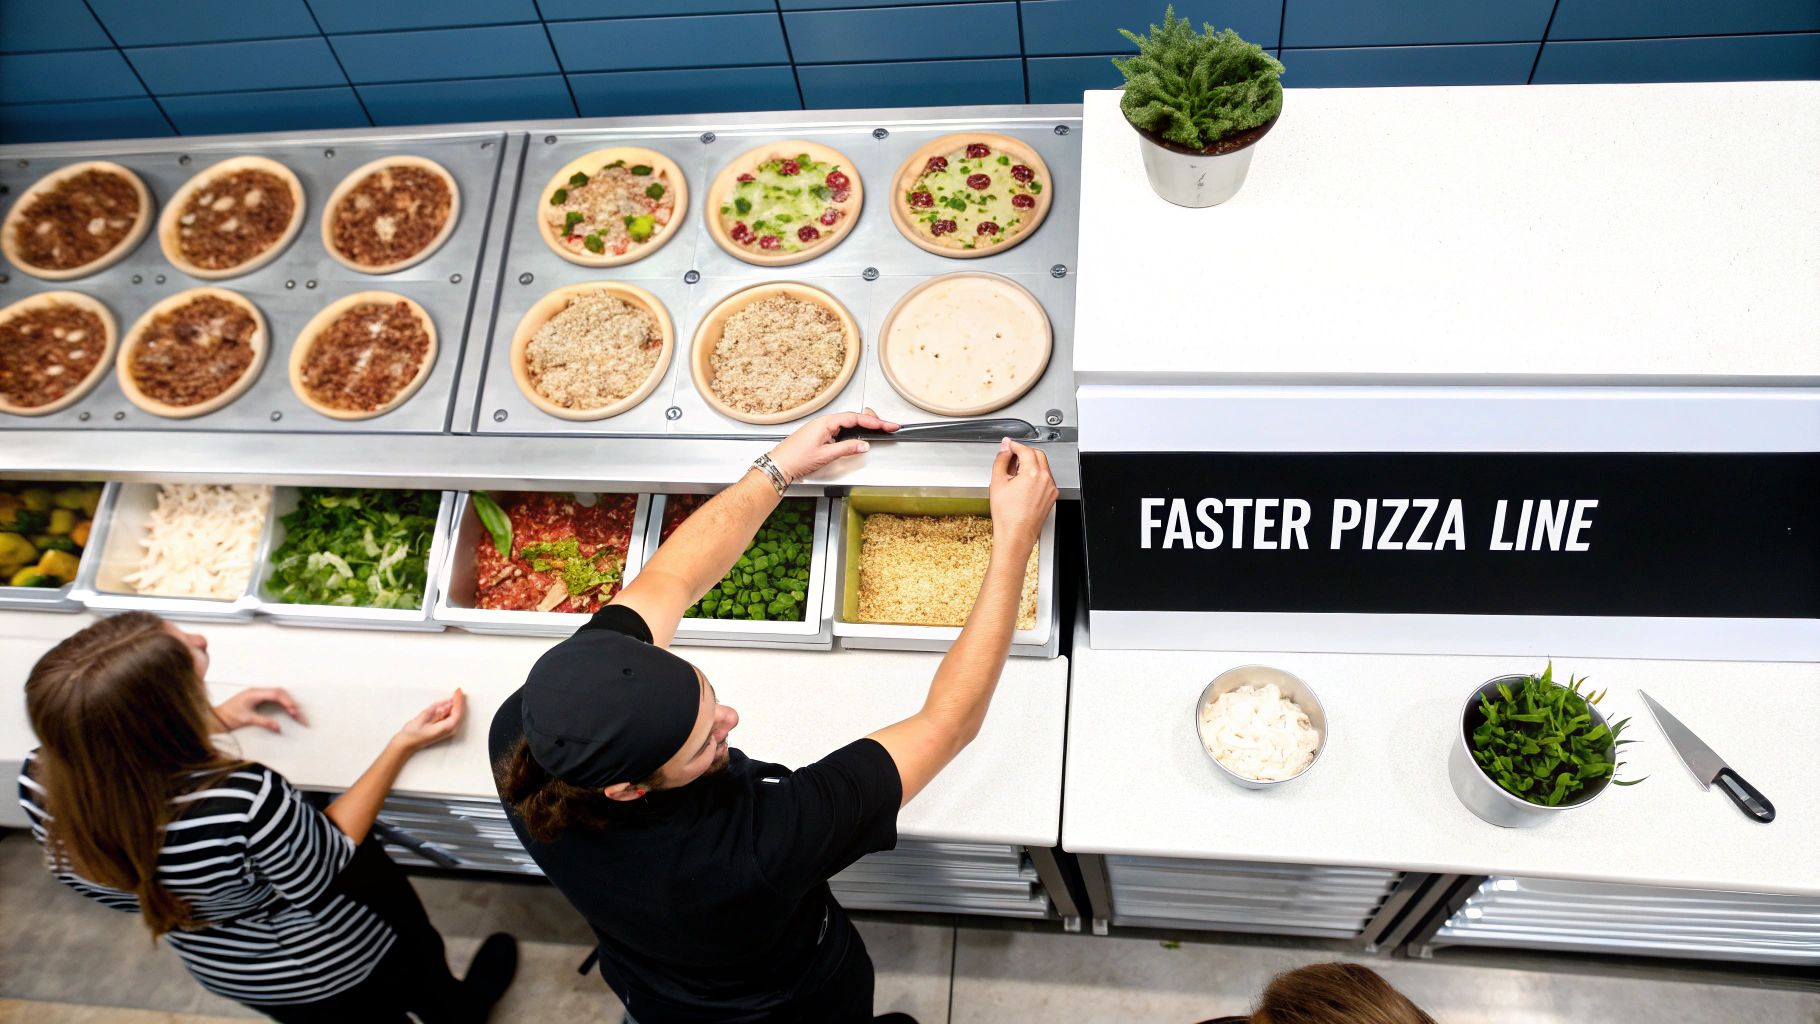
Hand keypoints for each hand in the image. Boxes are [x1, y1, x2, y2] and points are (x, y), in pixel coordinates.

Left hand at [213, 687, 305, 733]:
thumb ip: (263, 722)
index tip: (293, 711)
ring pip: (279, 695)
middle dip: (291, 702)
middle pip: (280, 692)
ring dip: (289, 703)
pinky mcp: (259, 699)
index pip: (276, 693)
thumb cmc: (228, 716)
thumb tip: (278, 727)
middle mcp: (258, 691)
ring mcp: (258, 694)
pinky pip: (275, 699)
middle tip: (298, 715)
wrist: (216, 717)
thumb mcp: (246, 719)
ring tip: (297, 715)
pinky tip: (288, 711)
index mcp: (255, 693)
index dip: (287, 701)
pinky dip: (283, 704)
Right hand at [390, 689, 465, 754]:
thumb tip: (447, 705)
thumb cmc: (412, 733)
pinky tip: (449, 703)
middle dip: (458, 701)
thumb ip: (436, 711)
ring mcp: (448, 731)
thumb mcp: (423, 718)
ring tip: (455, 694)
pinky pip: (451, 717)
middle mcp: (450, 730)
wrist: (406, 744)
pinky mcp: (444, 729)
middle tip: (458, 690)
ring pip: (456, 715)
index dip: (458, 700)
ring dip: (455, 705)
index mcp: (446, 728)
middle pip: (459, 713)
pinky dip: (451, 710)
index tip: (457, 690)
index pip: (457, 711)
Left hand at [766, 409, 898, 484]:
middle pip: (854, 417)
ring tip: (879, 429)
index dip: (874, 422)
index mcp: (826, 422)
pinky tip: (859, 435)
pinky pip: (841, 428)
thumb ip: (847, 448)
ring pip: (848, 422)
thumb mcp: (826, 455)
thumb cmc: (796, 458)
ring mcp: (822, 427)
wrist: (779, 464)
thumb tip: (863, 444)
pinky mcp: (820, 434)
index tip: (888, 425)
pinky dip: (853, 430)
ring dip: (864, 425)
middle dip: (873, 421)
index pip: (856, 418)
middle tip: (888, 426)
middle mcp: (824, 422)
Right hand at [989, 439, 1056, 550]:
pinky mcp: (1051, 497)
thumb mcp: (997, 482)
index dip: (1014, 445)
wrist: (1015, 535)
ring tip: (1014, 473)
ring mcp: (1050, 488)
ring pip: (1043, 467)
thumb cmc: (1007, 515)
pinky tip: (1022, 484)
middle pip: (1038, 455)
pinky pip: (1045, 479)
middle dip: (1024, 452)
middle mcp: (1046, 479)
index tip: (1008, 445)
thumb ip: (1001, 460)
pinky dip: (1036, 476)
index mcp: (1033, 473)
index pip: (1026, 450)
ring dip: (1031, 464)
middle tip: (1011, 456)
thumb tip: (1005, 448)